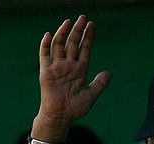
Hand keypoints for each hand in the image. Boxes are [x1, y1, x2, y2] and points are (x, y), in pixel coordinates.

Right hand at [36, 15, 111, 132]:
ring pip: (59, 46)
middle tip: (82, 17)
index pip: (84, 49)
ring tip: (68, 21)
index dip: (88, 37)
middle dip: (77, 30)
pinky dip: (45, 45)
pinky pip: (44, 56)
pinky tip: (48, 34)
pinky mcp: (46, 72)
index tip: (91, 25)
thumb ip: (100, 83)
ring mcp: (56, 68)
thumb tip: (109, 73)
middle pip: (73, 43)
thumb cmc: (75, 109)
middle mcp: (68, 66)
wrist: (60, 117)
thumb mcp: (91, 94)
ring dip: (63, 33)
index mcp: (79, 70)